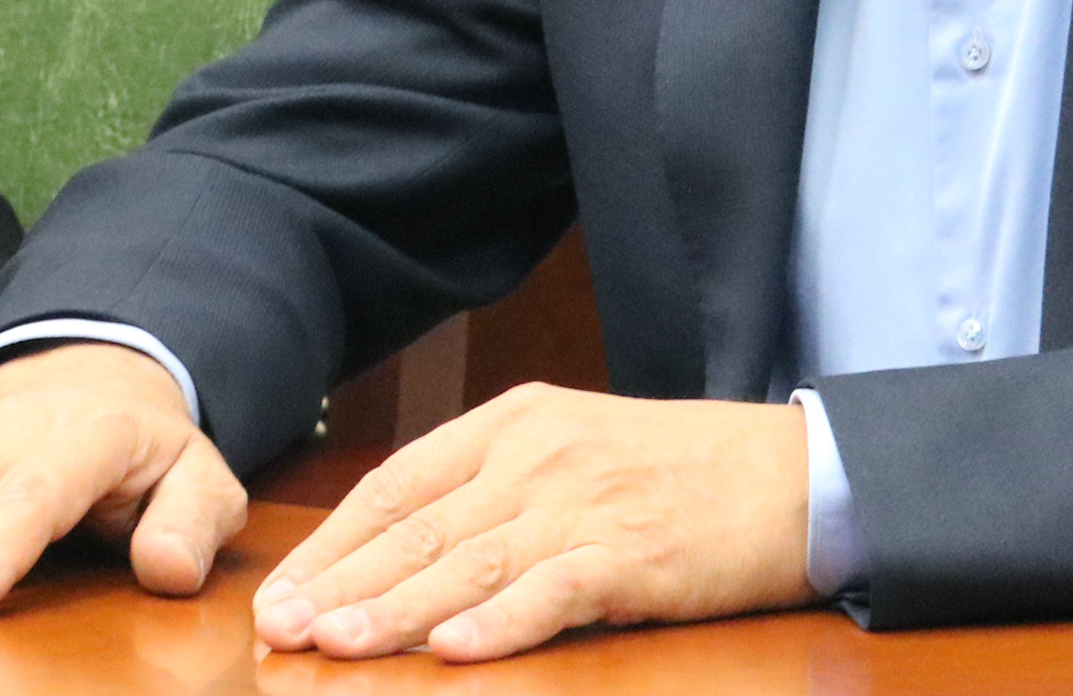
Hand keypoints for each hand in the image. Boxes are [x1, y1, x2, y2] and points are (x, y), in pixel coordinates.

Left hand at [251, 385, 810, 661]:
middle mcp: (535, 455)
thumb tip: (399, 550)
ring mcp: (583, 502)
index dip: (333, 542)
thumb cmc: (675, 470)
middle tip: (280, 629)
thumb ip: (491, 488)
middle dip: (341, 583)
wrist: (791, 472)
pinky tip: (452, 650)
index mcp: (511, 422)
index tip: (282, 590)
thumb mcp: (570, 449)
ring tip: (337, 645)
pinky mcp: (633, 553)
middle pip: (417, 527)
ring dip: (396, 609)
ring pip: (467, 561)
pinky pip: (552, 590)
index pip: (396, 484)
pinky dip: (499, 622)